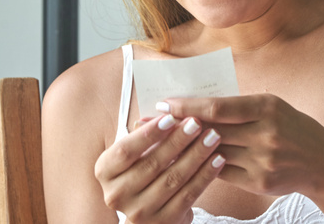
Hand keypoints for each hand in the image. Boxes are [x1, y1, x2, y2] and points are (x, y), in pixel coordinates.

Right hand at [95, 114, 225, 223]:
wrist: (147, 214)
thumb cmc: (141, 172)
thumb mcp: (135, 154)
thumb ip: (146, 135)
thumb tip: (167, 111)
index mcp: (105, 172)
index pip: (125, 150)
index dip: (148, 134)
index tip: (170, 117)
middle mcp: (117, 194)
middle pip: (152, 164)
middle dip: (178, 141)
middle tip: (197, 122)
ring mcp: (139, 211)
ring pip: (173, 179)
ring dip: (196, 155)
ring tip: (213, 136)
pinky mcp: (163, 222)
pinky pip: (188, 195)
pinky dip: (205, 175)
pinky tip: (218, 159)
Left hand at [161, 94, 323, 196]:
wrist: (322, 162)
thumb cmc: (291, 126)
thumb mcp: (271, 106)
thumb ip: (238, 106)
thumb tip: (195, 105)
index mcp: (266, 107)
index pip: (217, 107)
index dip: (187, 106)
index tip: (163, 104)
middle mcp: (265, 133)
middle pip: (211, 130)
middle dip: (178, 126)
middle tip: (150, 122)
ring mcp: (262, 160)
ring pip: (213, 153)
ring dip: (185, 148)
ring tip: (160, 142)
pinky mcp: (260, 182)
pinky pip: (222, 171)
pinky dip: (203, 164)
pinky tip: (184, 161)